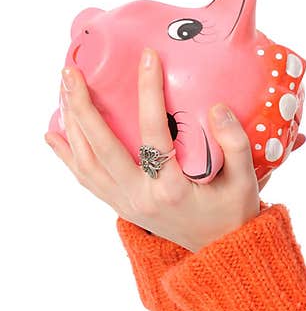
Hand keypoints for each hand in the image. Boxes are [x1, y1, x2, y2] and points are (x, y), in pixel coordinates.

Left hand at [46, 47, 265, 252]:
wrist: (221, 251)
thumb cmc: (234, 213)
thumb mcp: (246, 182)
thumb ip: (235, 144)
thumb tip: (216, 107)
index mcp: (173, 191)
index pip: (154, 135)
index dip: (149, 94)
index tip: (147, 59)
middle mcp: (141, 198)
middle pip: (102, 148)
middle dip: (84, 107)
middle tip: (72, 72)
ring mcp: (126, 204)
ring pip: (86, 162)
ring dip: (72, 124)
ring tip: (65, 90)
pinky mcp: (121, 206)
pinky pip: (86, 179)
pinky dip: (68, 155)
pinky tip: (54, 132)